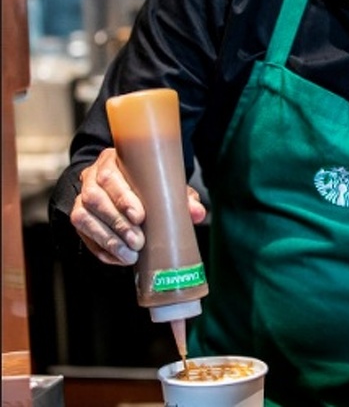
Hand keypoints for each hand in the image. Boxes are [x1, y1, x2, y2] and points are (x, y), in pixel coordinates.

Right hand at [70, 148, 208, 265]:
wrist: (129, 191)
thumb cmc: (149, 185)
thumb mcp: (166, 186)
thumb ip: (182, 197)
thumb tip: (198, 213)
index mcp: (113, 161)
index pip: (110, 176)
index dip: (122, 197)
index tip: (140, 217)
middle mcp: (92, 177)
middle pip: (95, 198)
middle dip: (117, 223)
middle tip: (138, 242)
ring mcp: (81, 198)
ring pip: (83, 218)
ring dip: (108, 239)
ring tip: (130, 255)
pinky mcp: (79, 218)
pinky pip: (83, 236)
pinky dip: (102, 249)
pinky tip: (120, 258)